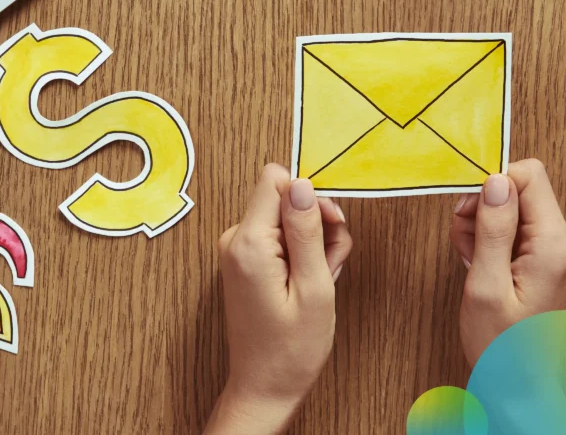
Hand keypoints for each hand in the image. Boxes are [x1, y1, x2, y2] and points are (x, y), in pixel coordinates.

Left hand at [205, 164, 351, 433]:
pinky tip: (310, 284)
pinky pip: (280, 239)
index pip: (275, 179)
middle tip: (329, 266)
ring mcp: (237, 250)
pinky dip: (302, 257)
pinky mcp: (244, 260)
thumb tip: (302, 184)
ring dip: (314, 245)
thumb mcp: (314, 287)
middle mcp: (235, 239)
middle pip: (285, 199)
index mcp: (249, 242)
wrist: (264, 386)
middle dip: (317, 225)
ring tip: (320, 282)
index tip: (328, 228)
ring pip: (287, 220)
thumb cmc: (291, 348)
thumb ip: (307, 231)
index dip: (310, 196)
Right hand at [451, 159, 565, 365]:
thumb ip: (492, 230)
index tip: (464, 209)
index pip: (527, 176)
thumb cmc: (502, 344)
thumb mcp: (486, 285)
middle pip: (515, 189)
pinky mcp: (539, 255)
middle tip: (464, 242)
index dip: (489, 183)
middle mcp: (560, 239)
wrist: (518, 381)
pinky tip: (477, 263)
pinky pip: (508, 227)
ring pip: (507, 206)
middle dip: (479, 207)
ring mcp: (551, 247)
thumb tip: (494, 181)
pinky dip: (484, 238)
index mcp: (553, 242)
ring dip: (478, 225)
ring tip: (470, 259)